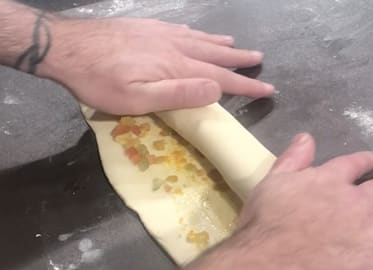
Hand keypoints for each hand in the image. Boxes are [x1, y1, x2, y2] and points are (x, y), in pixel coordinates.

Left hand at [40, 17, 273, 113]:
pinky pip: (182, 30)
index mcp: (176, 68)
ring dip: (222, 45)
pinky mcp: (147, 28)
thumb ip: (178, 94)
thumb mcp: (138, 98)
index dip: (245, 85)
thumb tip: (216, 90)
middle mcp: (174, 48)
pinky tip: (199, 34)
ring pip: (200, 40)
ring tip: (237, 46)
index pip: (220, 78)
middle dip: (239, 60)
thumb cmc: (99, 81)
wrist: (66, 47)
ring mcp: (161, 35)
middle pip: (214, 55)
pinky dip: (198, 34)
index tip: (267, 88)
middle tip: (259, 60)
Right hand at [232, 133, 372, 269]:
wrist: (273, 264)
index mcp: (330, 181)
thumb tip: (306, 136)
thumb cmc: (266, 224)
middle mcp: (357, 201)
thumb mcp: (272, 183)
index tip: (371, 160)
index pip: (352, 165)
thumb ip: (292, 160)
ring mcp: (372, 231)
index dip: (363, 162)